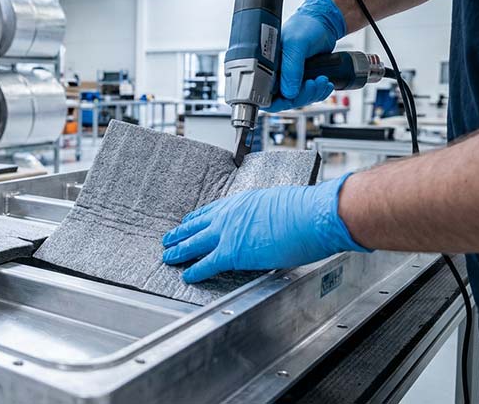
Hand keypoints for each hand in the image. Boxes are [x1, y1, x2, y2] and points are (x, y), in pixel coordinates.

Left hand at [160, 173, 368, 282]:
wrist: (311, 215)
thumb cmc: (304, 210)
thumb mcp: (276, 203)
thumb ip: (264, 214)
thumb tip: (268, 223)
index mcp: (240, 202)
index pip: (211, 211)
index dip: (197, 219)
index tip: (188, 221)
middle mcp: (229, 215)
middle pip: (196, 226)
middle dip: (180, 233)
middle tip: (168, 239)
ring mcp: (228, 233)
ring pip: (194, 243)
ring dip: (179, 251)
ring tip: (168, 256)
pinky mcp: (232, 252)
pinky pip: (207, 263)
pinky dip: (195, 270)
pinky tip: (187, 275)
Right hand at [271, 0, 347, 110]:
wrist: (324, 23)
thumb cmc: (306, 26)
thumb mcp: (296, 45)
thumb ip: (291, 69)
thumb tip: (289, 92)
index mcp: (267, 66)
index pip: (265, 95)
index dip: (281, 100)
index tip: (296, 94)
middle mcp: (276, 73)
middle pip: (284, 100)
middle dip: (303, 96)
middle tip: (313, 83)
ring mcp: (289, 77)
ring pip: (297, 99)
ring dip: (313, 93)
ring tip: (322, 80)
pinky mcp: (301, 78)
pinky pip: (308, 94)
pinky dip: (318, 92)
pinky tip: (324, 82)